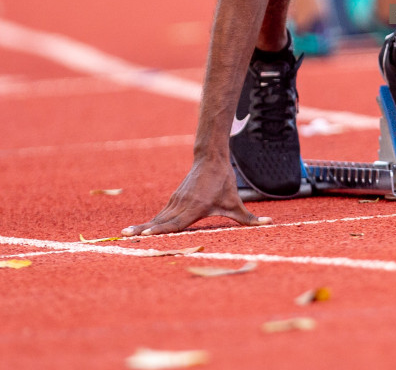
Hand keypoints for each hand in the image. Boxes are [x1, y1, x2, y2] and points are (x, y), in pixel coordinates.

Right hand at [122, 155, 270, 235]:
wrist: (211, 158)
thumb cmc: (224, 182)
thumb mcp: (236, 202)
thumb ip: (250, 218)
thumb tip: (269, 223)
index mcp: (196, 207)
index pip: (176, 223)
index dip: (162, 231)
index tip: (146, 235)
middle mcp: (182, 204)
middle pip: (161, 221)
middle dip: (144, 230)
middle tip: (125, 237)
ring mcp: (176, 201)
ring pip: (158, 217)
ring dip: (142, 226)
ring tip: (125, 234)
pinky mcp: (174, 198)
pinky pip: (161, 213)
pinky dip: (149, 222)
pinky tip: (139, 230)